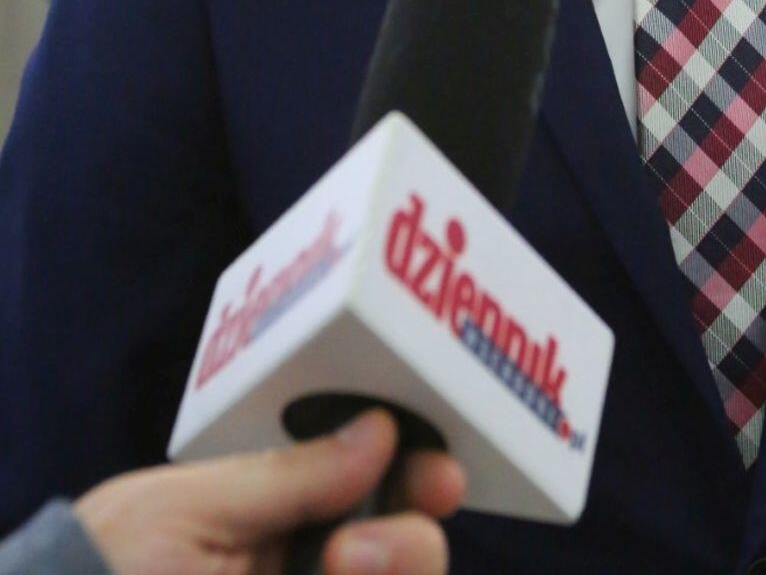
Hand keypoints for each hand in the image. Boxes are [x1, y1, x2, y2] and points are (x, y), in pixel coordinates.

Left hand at [74, 409, 464, 574]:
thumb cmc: (102, 573)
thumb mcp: (180, 511)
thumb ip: (281, 474)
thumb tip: (378, 430)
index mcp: (266, 520)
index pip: (363, 485)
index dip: (410, 468)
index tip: (437, 466)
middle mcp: (298, 566)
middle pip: (403, 547)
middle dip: (414, 533)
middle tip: (387, 528)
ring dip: (402, 560)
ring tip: (347, 562)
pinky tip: (350, 572)